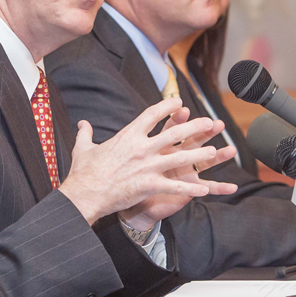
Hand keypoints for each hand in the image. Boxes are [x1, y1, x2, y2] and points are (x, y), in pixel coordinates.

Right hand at [58, 98, 227, 225]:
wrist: (84, 194)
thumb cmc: (84, 172)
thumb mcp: (83, 149)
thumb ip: (85, 134)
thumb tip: (82, 124)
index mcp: (128, 136)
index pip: (152, 114)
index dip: (167, 106)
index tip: (179, 102)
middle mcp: (141, 148)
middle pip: (174, 132)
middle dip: (194, 127)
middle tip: (209, 122)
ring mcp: (147, 167)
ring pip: (179, 157)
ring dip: (198, 153)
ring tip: (213, 151)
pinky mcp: (149, 185)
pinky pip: (175, 186)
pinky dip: (190, 188)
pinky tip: (203, 189)